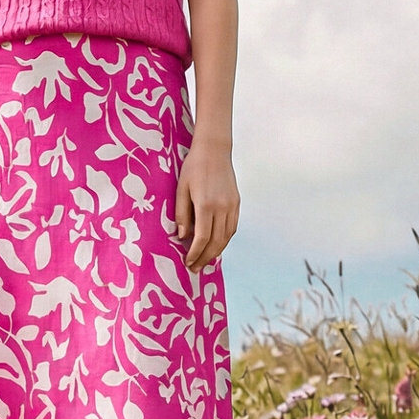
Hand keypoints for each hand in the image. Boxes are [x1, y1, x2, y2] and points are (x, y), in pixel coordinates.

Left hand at [171, 140, 239, 270]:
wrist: (214, 150)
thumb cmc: (193, 167)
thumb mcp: (181, 189)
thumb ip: (181, 214)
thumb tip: (182, 237)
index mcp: (206, 205)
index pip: (202, 238)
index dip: (195, 253)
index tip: (188, 262)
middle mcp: (222, 208)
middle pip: (216, 242)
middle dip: (205, 258)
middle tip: (195, 268)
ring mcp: (232, 206)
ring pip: (226, 237)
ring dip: (216, 252)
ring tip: (205, 260)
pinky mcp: (236, 203)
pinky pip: (232, 227)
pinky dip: (224, 240)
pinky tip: (216, 245)